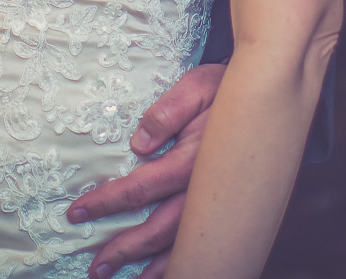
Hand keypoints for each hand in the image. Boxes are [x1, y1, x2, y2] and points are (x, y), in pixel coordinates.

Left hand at [70, 60, 225, 278]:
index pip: (140, 188)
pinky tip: (164, 275)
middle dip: (124, 249)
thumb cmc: (226, 91)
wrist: (268, 98)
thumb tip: (139, 142)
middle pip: (159, 229)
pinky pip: (205, 244)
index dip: (106, 202)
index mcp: (193, 160)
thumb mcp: (197, 87)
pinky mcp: (228, 208)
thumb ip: (168, 111)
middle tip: (97, 267)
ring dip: (151, 268)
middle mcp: (205, 189)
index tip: (77, 212)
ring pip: (183, 245)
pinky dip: (183, 263)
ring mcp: (219, 204)